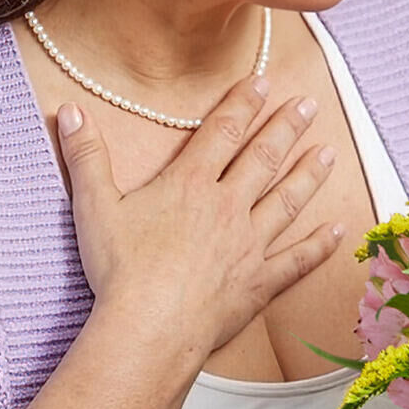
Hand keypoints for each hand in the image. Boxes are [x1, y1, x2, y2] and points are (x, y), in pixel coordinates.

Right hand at [56, 78, 343, 357]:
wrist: (149, 326)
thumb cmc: (120, 270)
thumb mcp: (93, 206)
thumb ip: (85, 156)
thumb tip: (69, 111)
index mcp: (190, 184)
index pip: (223, 132)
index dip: (244, 103)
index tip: (264, 81)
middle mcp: (227, 208)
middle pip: (263, 159)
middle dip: (286, 128)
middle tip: (309, 106)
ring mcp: (249, 246)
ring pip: (287, 202)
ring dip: (309, 175)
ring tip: (329, 153)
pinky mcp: (259, 283)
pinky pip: (297, 260)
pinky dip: (319, 245)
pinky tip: (338, 230)